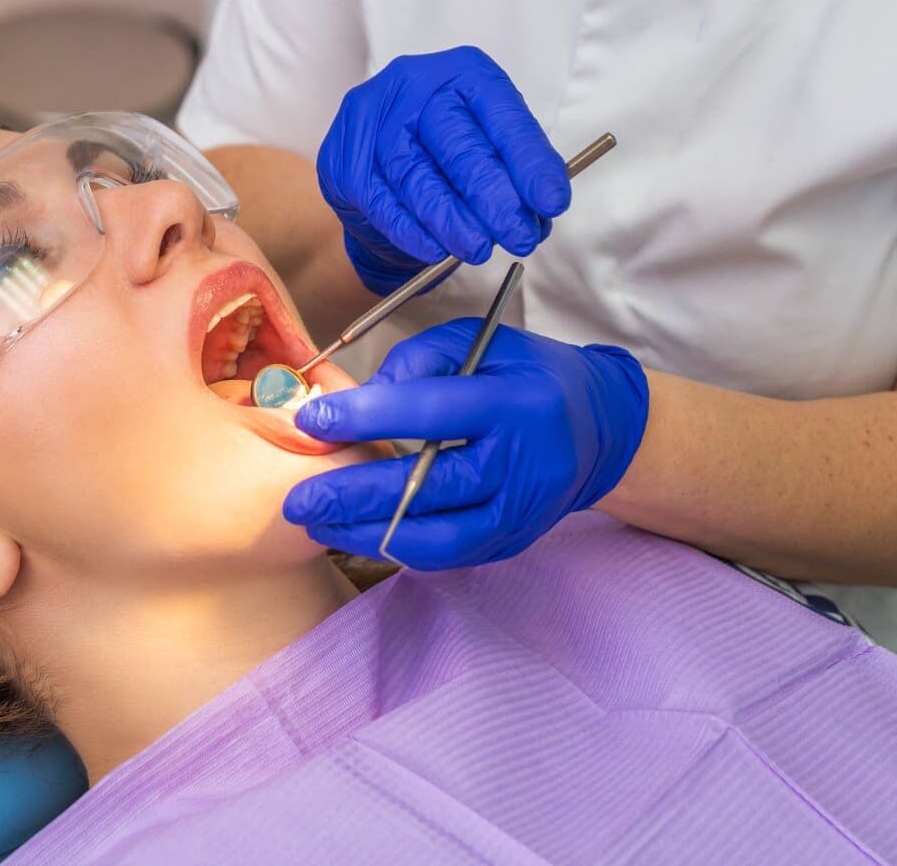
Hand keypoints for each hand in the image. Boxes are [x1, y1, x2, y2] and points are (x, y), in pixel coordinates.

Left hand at [283, 320, 648, 568]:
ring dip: (368, 534)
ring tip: (318, 522)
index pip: (434, 411)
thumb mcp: (480, 343)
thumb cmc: (527, 376)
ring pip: (435, 538)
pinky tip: (357, 532)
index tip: (313, 420)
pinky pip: (447, 554)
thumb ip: (418, 362)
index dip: (368, 416)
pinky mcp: (513, 541)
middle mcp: (523, 463)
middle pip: (428, 487)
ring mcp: (521, 512)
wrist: (597, 430)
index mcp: (517, 402)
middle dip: (354, 496)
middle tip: (298, 498)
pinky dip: (397, 546)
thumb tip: (360, 399)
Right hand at [317, 46, 571, 293]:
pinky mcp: (344, 159)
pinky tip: (435, 249)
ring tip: (479, 248)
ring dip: (452, 221)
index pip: (501, 116)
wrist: (375, 164)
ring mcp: (373, 121)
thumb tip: (541, 212)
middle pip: (457, 146)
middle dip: (494, 198)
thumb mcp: (485, 143)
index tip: (551, 203)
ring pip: (417, 176)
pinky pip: (381, 201)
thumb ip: (513, 170)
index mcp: (461, 74)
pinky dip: (412, 230)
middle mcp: (414, 87)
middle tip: (519, 236)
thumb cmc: (441, 153)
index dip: (528, 162)